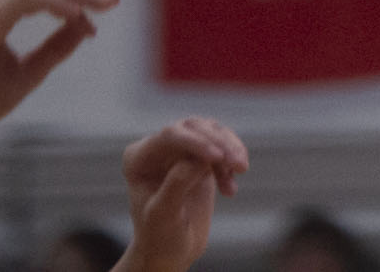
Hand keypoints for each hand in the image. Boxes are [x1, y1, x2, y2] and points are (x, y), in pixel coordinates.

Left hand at [111, 117, 247, 271]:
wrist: (171, 251)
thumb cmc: (160, 235)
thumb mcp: (163, 214)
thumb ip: (176, 183)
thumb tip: (198, 159)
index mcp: (138, 158)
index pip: (169, 136)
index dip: (196, 142)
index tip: (218, 158)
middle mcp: (158, 149)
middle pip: (195, 128)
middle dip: (220, 143)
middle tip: (239, 165)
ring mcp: (180, 151)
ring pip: (212, 131)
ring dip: (231, 148)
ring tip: (241, 170)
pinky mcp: (200, 157)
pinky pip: (222, 145)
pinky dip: (232, 162)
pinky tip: (230, 189)